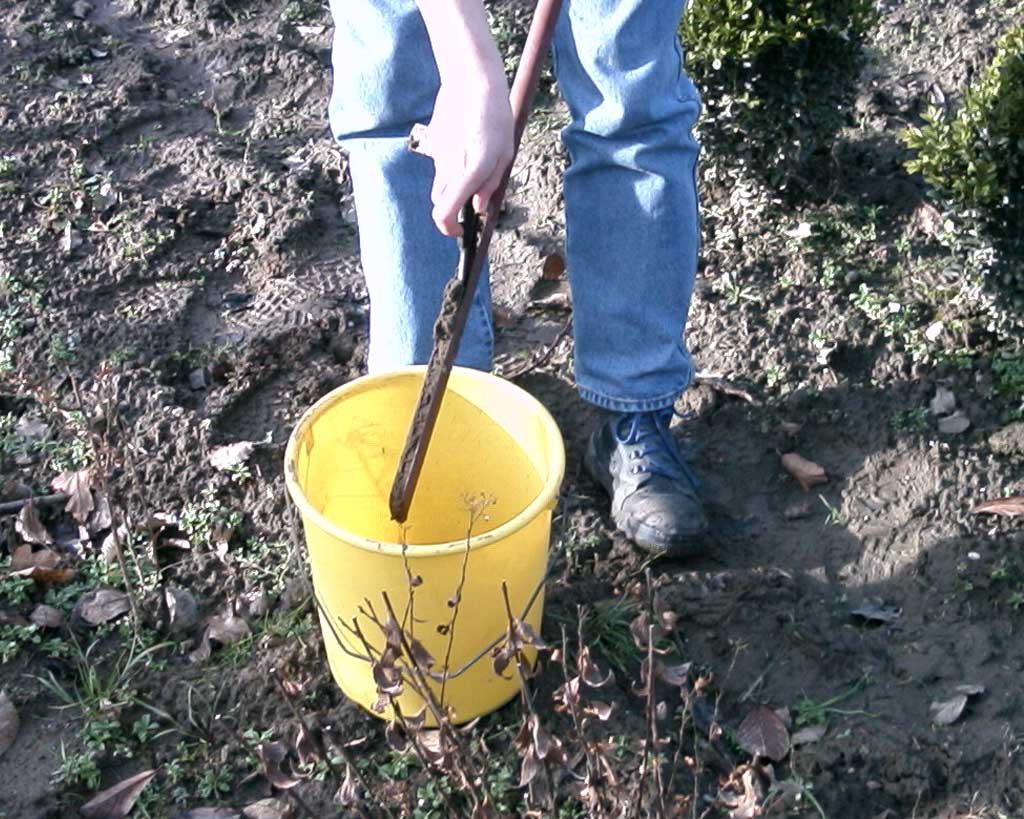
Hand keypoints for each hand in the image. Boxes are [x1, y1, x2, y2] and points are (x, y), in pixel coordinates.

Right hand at [417, 80, 513, 236]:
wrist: (470, 78)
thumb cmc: (495, 115)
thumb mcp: (505, 152)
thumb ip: (491, 184)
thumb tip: (478, 207)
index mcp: (472, 170)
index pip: (445, 213)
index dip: (450, 228)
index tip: (460, 231)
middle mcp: (451, 165)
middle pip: (440, 203)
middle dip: (452, 211)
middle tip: (469, 205)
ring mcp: (439, 154)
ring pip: (440, 185)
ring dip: (452, 189)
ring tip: (472, 167)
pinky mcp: (434, 143)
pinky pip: (440, 165)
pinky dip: (450, 167)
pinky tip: (464, 146)